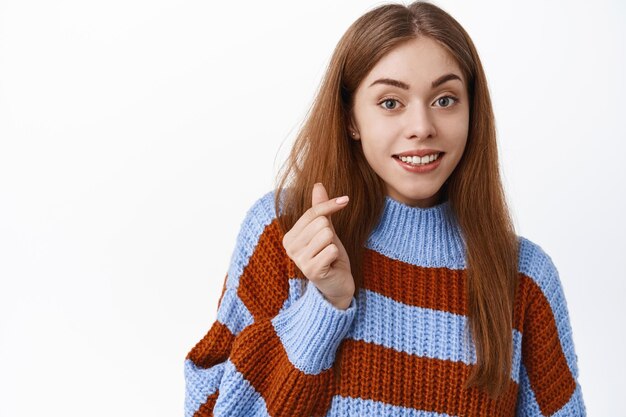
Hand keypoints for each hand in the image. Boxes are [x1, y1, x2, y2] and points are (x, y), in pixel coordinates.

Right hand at [282, 183, 354, 309]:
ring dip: (333, 245)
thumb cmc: (330, 256)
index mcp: (290, 237)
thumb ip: (320, 209)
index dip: (331, 205)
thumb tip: (318, 185)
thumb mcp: (326, 230)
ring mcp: (299, 260)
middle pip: (320, 223)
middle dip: (331, 234)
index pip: (313, 212)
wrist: (337, 284)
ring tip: (329, 256)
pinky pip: (332, 250)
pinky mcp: (311, 271)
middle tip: (328, 248)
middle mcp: (290, 248)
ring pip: (326, 235)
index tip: (345, 200)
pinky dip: (336, 256)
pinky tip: (331, 265)